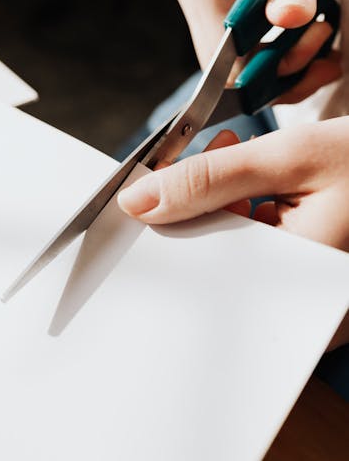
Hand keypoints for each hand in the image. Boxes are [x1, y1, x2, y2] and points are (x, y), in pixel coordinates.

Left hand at [118, 120, 348, 345]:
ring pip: (248, 250)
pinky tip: (264, 179)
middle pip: (227, 257)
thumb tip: (141, 200)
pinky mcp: (319, 276)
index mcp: (303, 283)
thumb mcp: (289, 157)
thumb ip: (210, 179)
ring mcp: (316, 293)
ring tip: (247, 160)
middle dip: (211, 202)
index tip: (159, 184)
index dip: (179, 216)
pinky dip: (260, 211)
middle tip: (213, 156)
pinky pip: (273, 248)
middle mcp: (310, 304)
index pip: (209, 261)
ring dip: (235, 201)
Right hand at [175, 0, 340, 100]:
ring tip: (324, 26)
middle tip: (329, 37)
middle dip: (285, 68)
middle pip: (231, 69)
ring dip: (284, 55)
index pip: (225, 67)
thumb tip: (290, 23)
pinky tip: (306, 20)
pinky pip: (242, 35)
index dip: (271, 77)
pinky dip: (277, 39)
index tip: (318, 56)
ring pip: (238, 56)